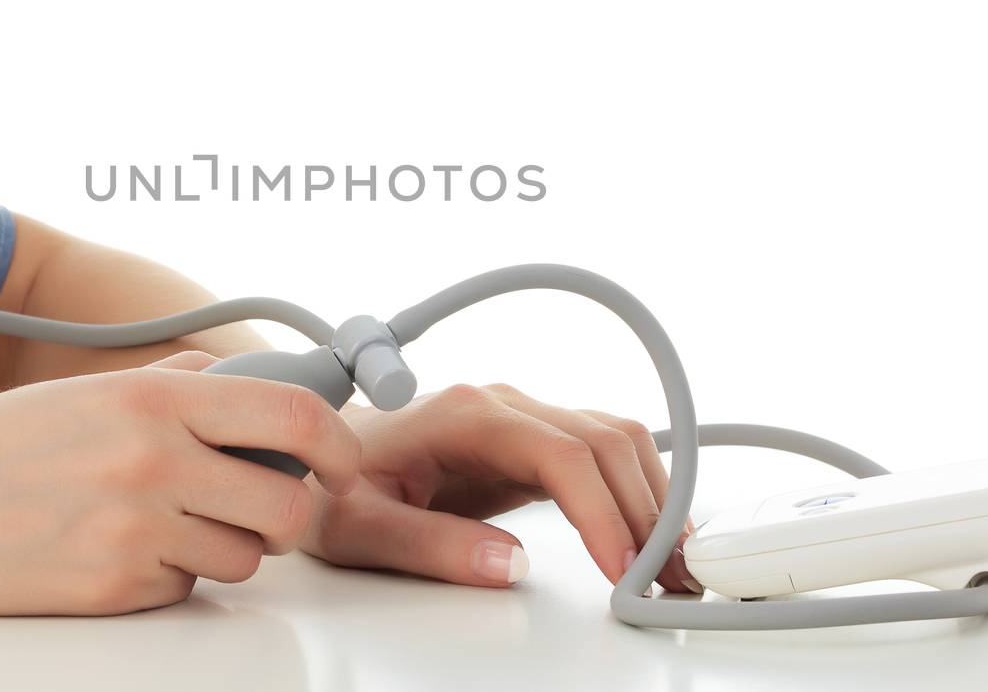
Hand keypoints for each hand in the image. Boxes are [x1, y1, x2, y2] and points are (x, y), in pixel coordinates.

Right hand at [0, 352, 359, 614]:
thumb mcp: (89, 391)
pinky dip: (165, 580)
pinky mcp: (108, 592)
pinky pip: (182, 592)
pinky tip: (110, 554)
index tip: (341, 462)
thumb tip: (259, 393)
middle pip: (285, 506)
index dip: (336, 445)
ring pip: (242, 560)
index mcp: (151, 398)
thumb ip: (179, 386)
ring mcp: (131, 531)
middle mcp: (151, 460)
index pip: (292, 416)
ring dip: (219, 549)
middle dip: (282, 514)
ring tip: (157, 526)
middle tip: (249, 507)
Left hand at [299, 383, 699, 592]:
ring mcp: (521, 418)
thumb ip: (429, 545)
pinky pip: (601, 454)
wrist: (317, 455)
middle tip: (666, 583)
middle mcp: (502, 404)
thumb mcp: (360, 528)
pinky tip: (650, 536)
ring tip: (670, 569)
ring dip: (653, 498)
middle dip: (647, 510)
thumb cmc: (331, 484)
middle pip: (605, 440)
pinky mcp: (530, 441)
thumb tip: (509, 565)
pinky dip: (635, 491)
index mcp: (464, 414)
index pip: (562, 453)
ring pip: (615, 439)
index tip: (625, 570)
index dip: (604, 512)